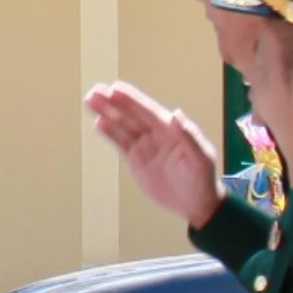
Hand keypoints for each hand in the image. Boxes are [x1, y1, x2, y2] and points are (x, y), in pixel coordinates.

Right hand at [87, 82, 226, 230]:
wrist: (195, 203)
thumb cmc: (202, 180)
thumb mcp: (201, 159)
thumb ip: (189, 137)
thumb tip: (176, 114)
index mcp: (171, 130)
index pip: (148, 111)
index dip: (132, 100)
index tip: (115, 89)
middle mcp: (156, 134)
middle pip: (131, 115)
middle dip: (113, 103)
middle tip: (95, 91)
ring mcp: (145, 146)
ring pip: (122, 126)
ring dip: (107, 113)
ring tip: (90, 101)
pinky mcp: (136, 159)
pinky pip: (121, 143)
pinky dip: (110, 133)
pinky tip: (99, 123)